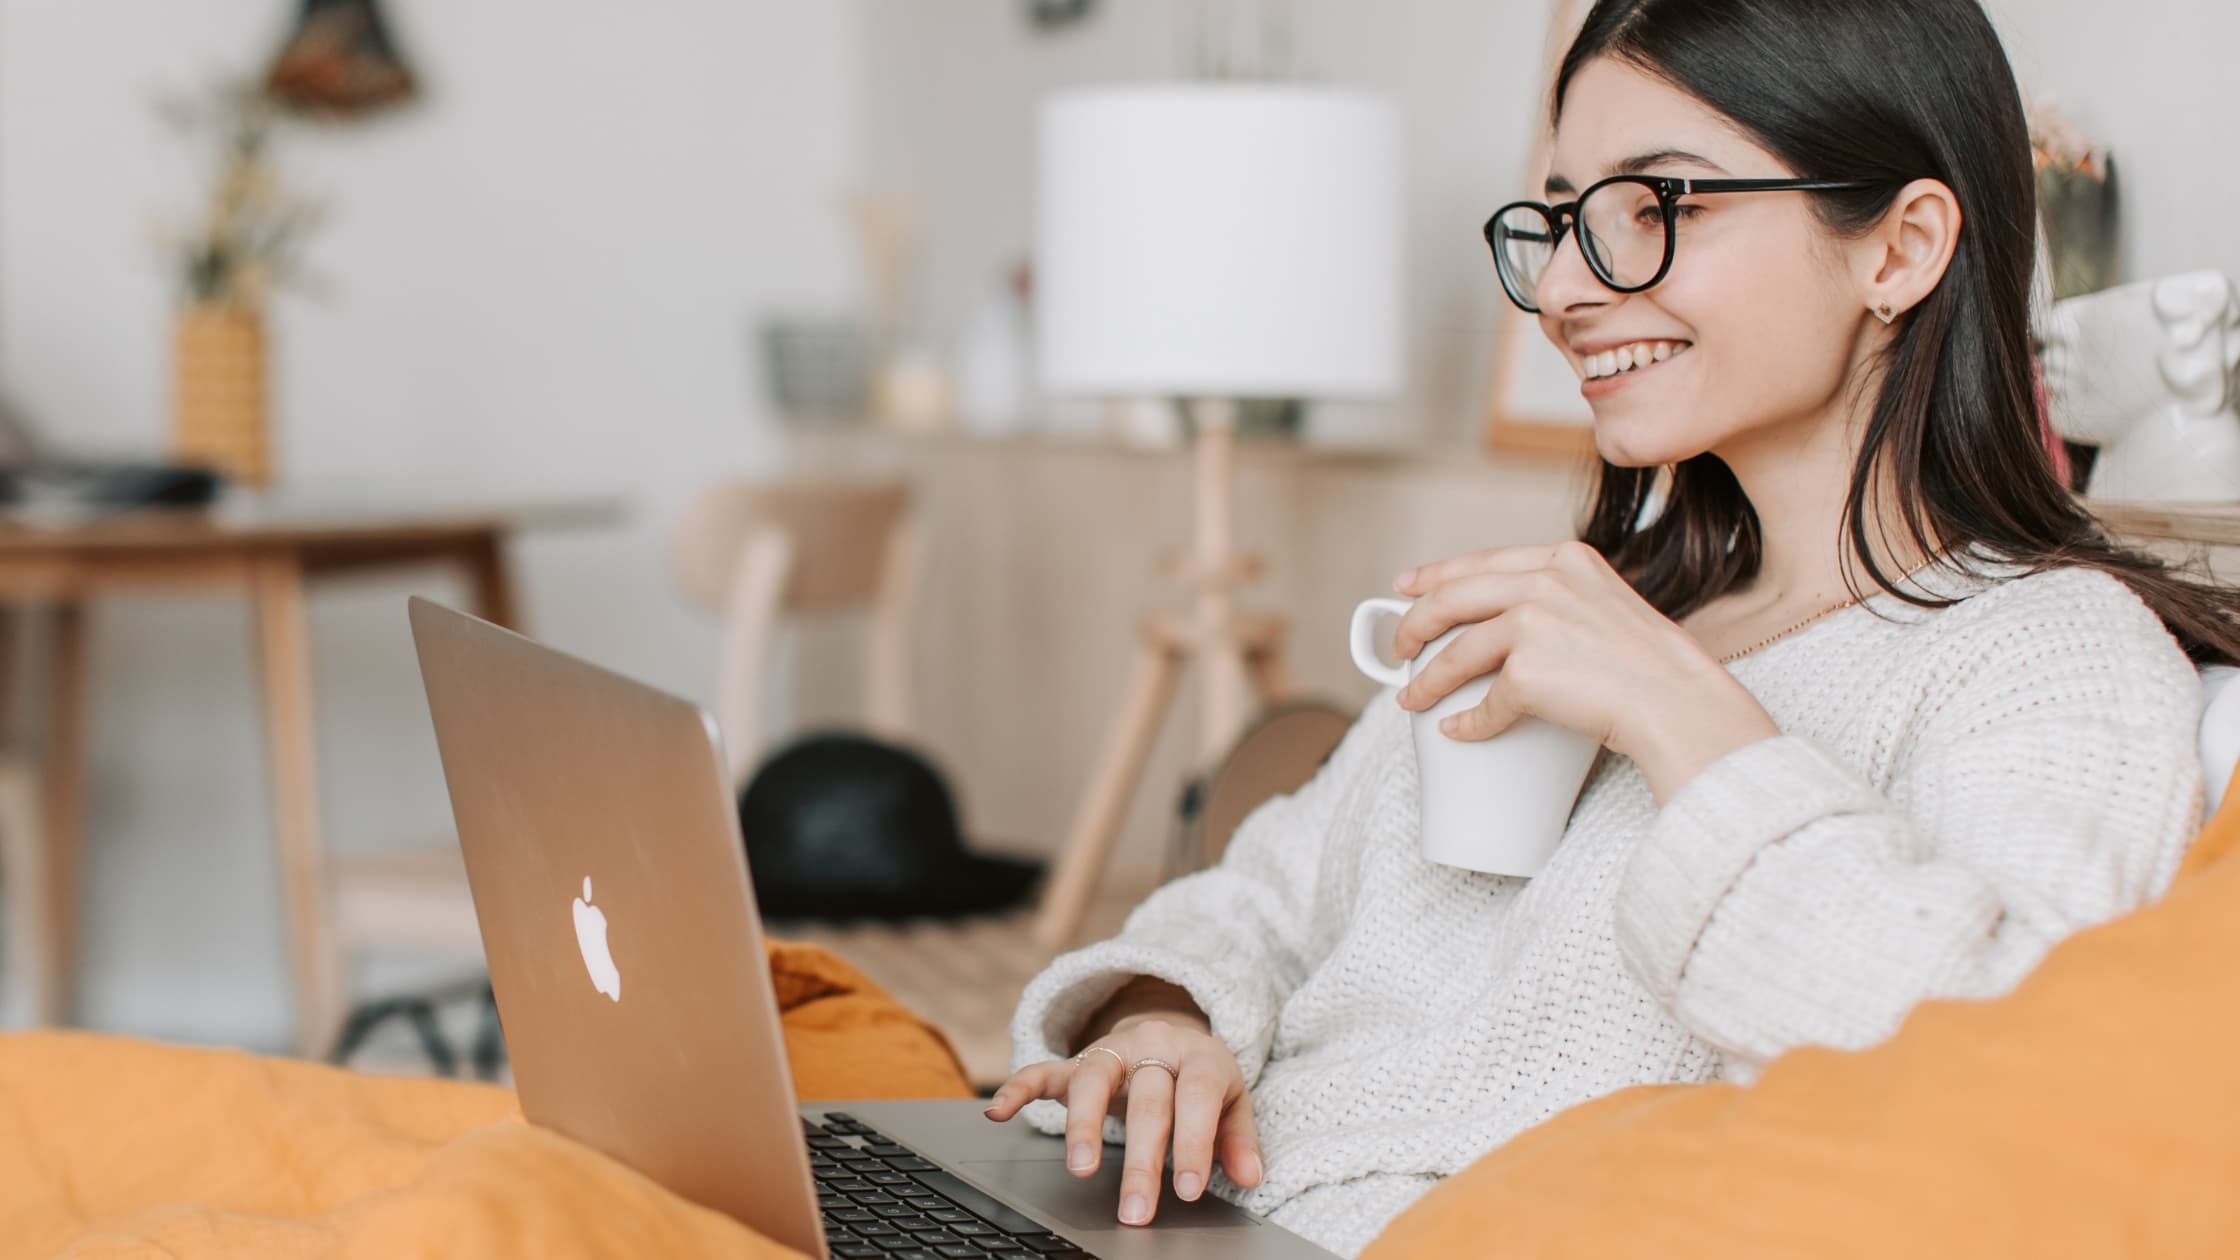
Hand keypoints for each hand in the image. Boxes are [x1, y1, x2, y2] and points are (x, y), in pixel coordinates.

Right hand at [982, 1015, 1262, 1226]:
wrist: (1170, 1032)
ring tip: (1082, 1170)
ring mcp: (1112, 1051)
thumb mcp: (1232, 1101)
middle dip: (1142, 1159)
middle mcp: (1153, 1047)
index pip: (1196, 1097)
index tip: (1189, 1190)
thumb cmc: (1201, 1078)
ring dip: (1084, 1125)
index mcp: (1199, 1056)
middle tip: (1137, 1209)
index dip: (1194, 1143)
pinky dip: (1018, 1088)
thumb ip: (1239, 1139)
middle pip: (1147, 1099)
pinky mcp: (1077, 1060)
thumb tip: (1251, 1176)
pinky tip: (998, 1112)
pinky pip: (1043, 1069)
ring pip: (1093, 1079)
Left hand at [1391, 540, 1777, 801]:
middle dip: (1414, 624)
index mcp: (1566, 559)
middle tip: (1398, 647)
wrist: (1681, 703)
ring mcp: (1534, 622)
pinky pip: (1485, 703)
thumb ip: (1564, 601)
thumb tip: (1509, 624)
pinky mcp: (1528, 671)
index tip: (1406, 587)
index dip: (1436, 574)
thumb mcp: (1609, 605)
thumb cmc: (1654, 668)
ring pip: (1457, 652)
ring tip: (1411, 698)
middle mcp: (1546, 581)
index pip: (1483, 560)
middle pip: (1454, 597)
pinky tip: (1459, 730)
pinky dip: (1468, 722)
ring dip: (1426, 680)